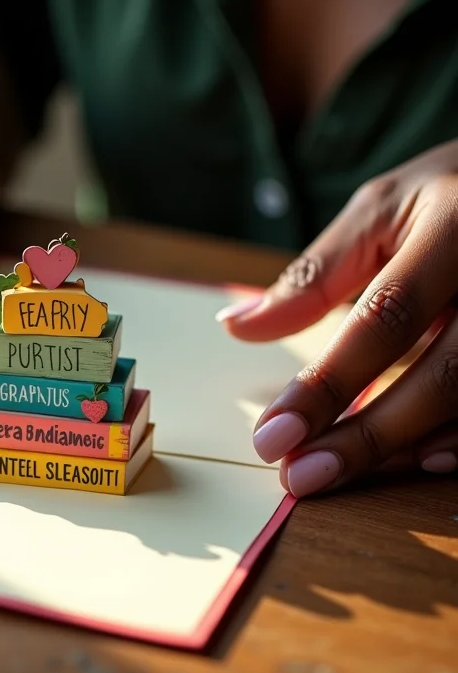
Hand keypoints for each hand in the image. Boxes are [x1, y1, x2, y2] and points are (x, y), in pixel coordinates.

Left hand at [217, 141, 457, 495]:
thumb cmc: (448, 195)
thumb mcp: (379, 214)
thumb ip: (314, 276)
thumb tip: (236, 325)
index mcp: (455, 227)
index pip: (386, 318)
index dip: (329, 383)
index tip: (272, 436)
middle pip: (444, 375)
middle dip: (367, 437)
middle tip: (300, 477)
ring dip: (410, 447)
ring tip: (342, 473)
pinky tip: (421, 459)